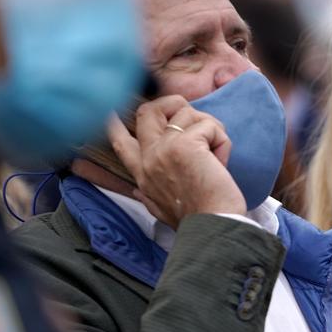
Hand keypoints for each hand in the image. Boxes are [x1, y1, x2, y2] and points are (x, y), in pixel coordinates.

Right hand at [108, 95, 245, 227]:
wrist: (212, 227)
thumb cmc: (196, 219)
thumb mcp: (160, 208)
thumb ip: (147, 195)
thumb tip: (135, 190)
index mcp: (143, 174)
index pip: (120, 142)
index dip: (115, 124)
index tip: (108, 112)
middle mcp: (149, 157)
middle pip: (149, 111)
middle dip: (172, 104)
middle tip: (196, 119)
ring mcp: (165, 148)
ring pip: (187, 113)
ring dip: (210, 129)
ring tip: (217, 156)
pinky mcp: (186, 145)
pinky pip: (210, 126)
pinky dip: (222, 141)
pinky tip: (222, 162)